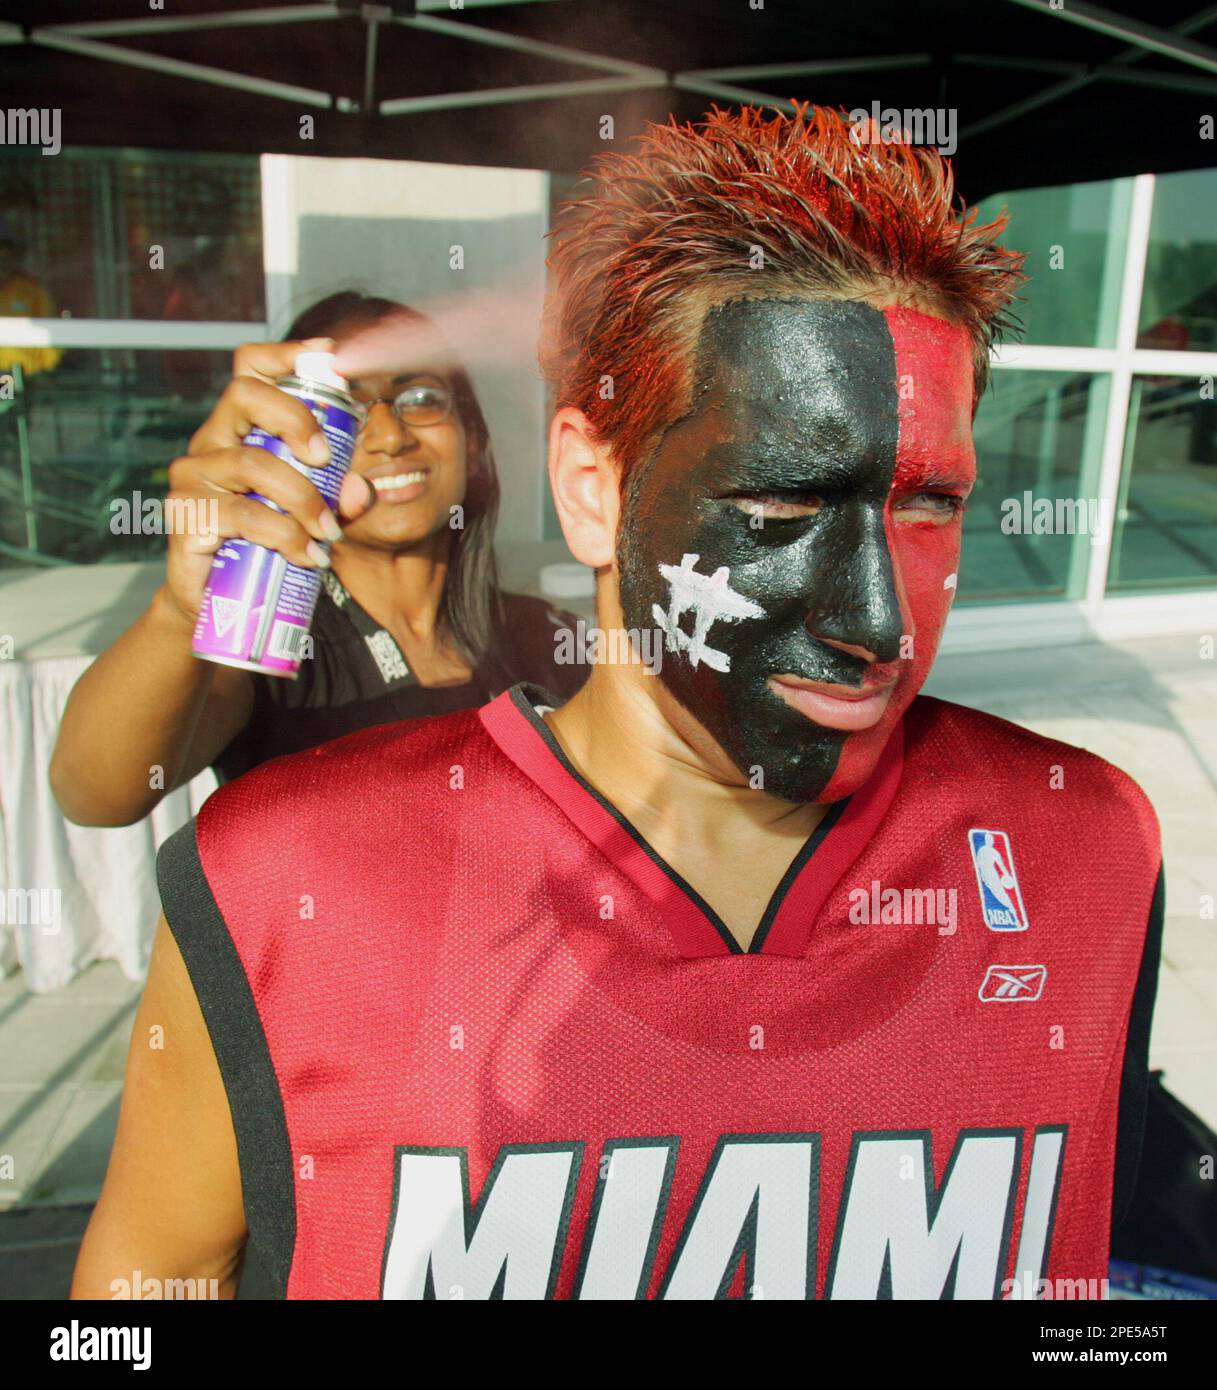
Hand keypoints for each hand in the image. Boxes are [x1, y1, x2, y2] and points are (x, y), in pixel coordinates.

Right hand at [160, 338, 375, 628]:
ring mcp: (192, 475)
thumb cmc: (267, 544)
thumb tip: (362, 488)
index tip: (329, 356)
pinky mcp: (186, 515)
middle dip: (297, 419)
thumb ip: (340, 497)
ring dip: (303, 498)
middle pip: (246, 396)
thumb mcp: (313, 515)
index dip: (286, 353)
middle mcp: (210, 441)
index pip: (250, 368)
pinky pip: (242, 515)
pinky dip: (284, 535)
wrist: (218, 598)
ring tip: (328, 533)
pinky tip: (307, 554)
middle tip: (326, 459)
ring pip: (252, 463)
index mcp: (240, 428)